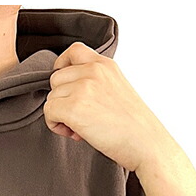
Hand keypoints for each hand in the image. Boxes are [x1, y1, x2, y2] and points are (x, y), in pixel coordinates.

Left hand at [44, 41, 166, 170]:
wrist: (146, 144)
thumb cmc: (134, 125)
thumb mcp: (118, 89)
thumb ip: (96, 82)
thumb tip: (70, 92)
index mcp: (105, 65)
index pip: (74, 51)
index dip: (62, 66)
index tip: (65, 84)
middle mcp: (93, 71)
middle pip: (56, 78)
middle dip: (62, 98)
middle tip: (79, 117)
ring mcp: (82, 87)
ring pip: (51, 97)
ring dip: (60, 115)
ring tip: (81, 127)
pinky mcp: (73, 107)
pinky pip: (49, 112)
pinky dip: (56, 125)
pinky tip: (75, 133)